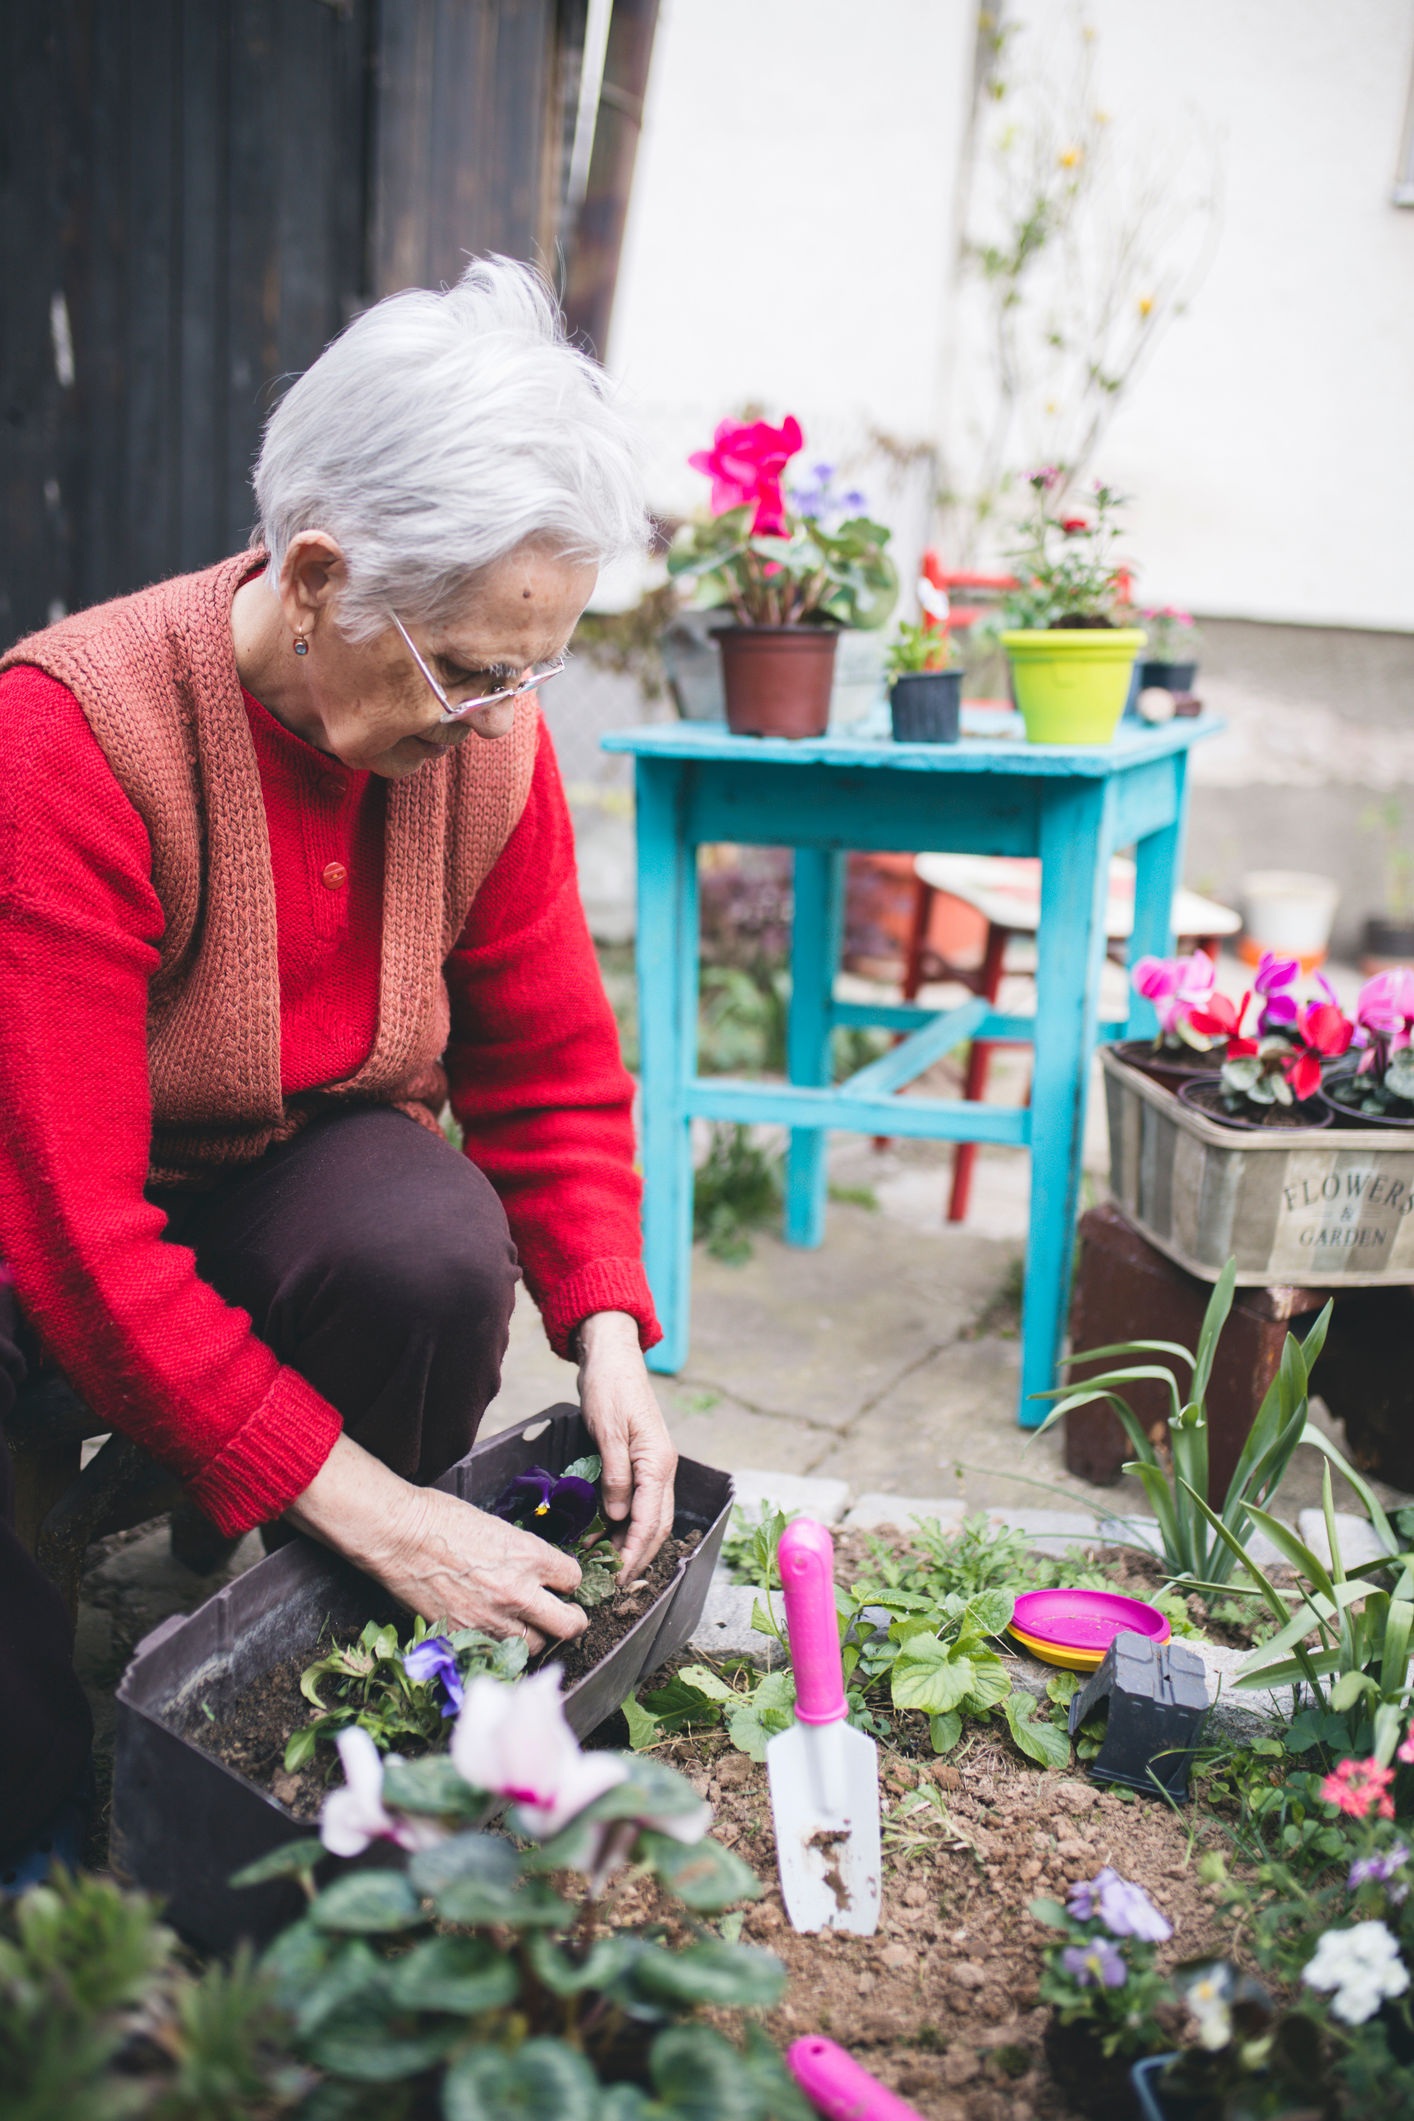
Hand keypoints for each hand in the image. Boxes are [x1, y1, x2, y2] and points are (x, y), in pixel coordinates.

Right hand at [285, 1434, 587, 1653]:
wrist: (399, 1536)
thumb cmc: (441, 1520)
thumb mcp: (496, 1528)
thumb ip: (522, 1554)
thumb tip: (535, 1571)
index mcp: (531, 1556)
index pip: (573, 1578)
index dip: (568, 1580)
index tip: (560, 1581)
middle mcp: (519, 1591)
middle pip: (569, 1624)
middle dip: (572, 1621)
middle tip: (565, 1616)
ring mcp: (493, 1618)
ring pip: (536, 1645)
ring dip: (535, 1636)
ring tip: (526, 1626)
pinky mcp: (466, 1635)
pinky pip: (498, 1653)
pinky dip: (500, 1646)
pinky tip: (494, 1633)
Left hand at [576, 1311, 677, 1581]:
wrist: (611, 1357)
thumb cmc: (610, 1388)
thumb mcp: (608, 1430)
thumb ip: (616, 1475)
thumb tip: (620, 1517)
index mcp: (658, 1462)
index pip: (650, 1521)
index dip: (634, 1553)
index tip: (616, 1577)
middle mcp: (661, 1468)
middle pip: (656, 1526)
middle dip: (637, 1557)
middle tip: (613, 1583)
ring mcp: (652, 1465)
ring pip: (651, 1517)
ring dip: (632, 1543)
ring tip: (606, 1564)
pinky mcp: (639, 1462)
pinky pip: (639, 1503)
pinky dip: (626, 1524)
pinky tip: (606, 1534)